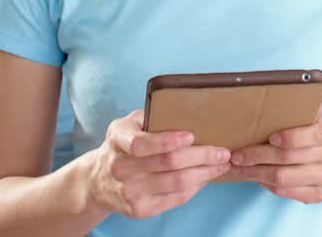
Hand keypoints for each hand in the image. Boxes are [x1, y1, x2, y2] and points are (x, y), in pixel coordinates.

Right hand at [82, 110, 229, 219]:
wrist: (98, 181)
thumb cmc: (123, 145)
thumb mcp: (129, 124)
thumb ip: (152, 117)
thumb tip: (192, 112)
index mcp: (118, 139)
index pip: (141, 143)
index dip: (167, 140)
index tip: (191, 135)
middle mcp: (120, 167)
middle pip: (168, 164)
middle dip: (202, 157)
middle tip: (223, 152)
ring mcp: (129, 191)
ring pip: (176, 183)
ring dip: (205, 173)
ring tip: (221, 165)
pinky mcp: (139, 209)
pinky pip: (175, 198)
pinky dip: (195, 187)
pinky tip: (205, 178)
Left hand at [230, 105, 321, 203]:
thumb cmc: (315, 125)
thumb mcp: (311, 109)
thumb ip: (294, 103)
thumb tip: (261, 92)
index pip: (313, 136)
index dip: (290, 138)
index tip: (270, 137)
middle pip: (290, 159)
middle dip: (258, 157)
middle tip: (236, 155)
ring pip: (285, 179)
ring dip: (257, 174)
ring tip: (239, 168)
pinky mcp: (320, 194)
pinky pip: (288, 194)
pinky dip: (268, 186)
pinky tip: (256, 177)